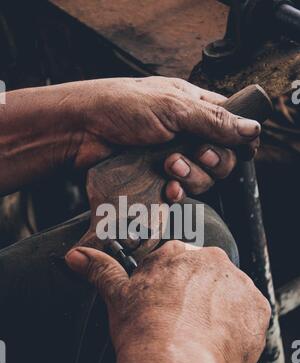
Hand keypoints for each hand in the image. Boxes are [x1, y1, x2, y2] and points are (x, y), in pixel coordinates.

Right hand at [65, 242, 269, 362]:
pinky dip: (239, 325)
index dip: (174, 287)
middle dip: (198, 295)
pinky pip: (250, 313)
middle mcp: (210, 262)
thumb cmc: (146, 333)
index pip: (179, 263)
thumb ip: (100, 270)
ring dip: (220, 308)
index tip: (171, 305)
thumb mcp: (117, 296)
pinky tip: (220, 341)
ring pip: (229, 293)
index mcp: (177, 254)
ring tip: (202, 334)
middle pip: (206, 276)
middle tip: (185, 322)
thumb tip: (77, 256)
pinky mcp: (257, 308)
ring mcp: (237, 284)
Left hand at [76, 76, 260, 201]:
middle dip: (213, 162)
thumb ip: (214, 121)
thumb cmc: (121, 106)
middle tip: (195, 153)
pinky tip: (167, 189)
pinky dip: (177, 194)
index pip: (232, 126)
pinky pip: (181, 194)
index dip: (240, 141)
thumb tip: (253, 129)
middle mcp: (187, 134)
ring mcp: (172, 158)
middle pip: (222, 159)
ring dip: (192, 177)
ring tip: (170, 167)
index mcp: (194, 108)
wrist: (82, 130)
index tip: (242, 150)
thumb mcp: (174, 107)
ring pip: (203, 180)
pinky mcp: (157, 179)